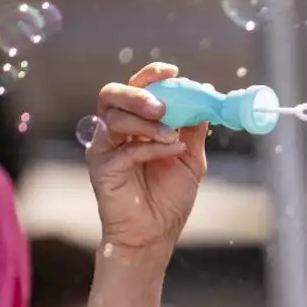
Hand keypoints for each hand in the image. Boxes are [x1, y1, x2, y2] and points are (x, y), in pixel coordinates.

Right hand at [87, 62, 208, 252]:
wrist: (155, 234)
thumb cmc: (168, 198)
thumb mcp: (190, 158)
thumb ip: (193, 128)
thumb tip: (206, 96)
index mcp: (135, 124)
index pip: (135, 89)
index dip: (150, 76)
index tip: (172, 72)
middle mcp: (114, 131)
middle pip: (112, 95)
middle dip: (138, 94)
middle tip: (163, 105)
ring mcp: (104, 149)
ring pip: (114, 118)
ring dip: (146, 122)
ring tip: (173, 135)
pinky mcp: (100, 168)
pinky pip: (123, 150)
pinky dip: (150, 147)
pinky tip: (171, 150)